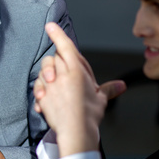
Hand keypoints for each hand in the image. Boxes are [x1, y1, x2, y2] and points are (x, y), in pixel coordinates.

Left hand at [33, 23, 125, 156]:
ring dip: (46, 78)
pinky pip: (37, 87)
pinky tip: (46, 101)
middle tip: (60, 76)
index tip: (50, 26)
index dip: (58, 35)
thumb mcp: (101, 99)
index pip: (66, 47)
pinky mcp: (43, 95)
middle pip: (52, 58)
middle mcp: (62, 74)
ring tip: (55, 90)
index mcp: (77, 71)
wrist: (76, 132)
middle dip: (54, 63)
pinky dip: (40, 92)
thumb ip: (108, 89)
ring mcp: (51, 84)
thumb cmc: (89, 115)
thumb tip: (121, 85)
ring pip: (43, 71)